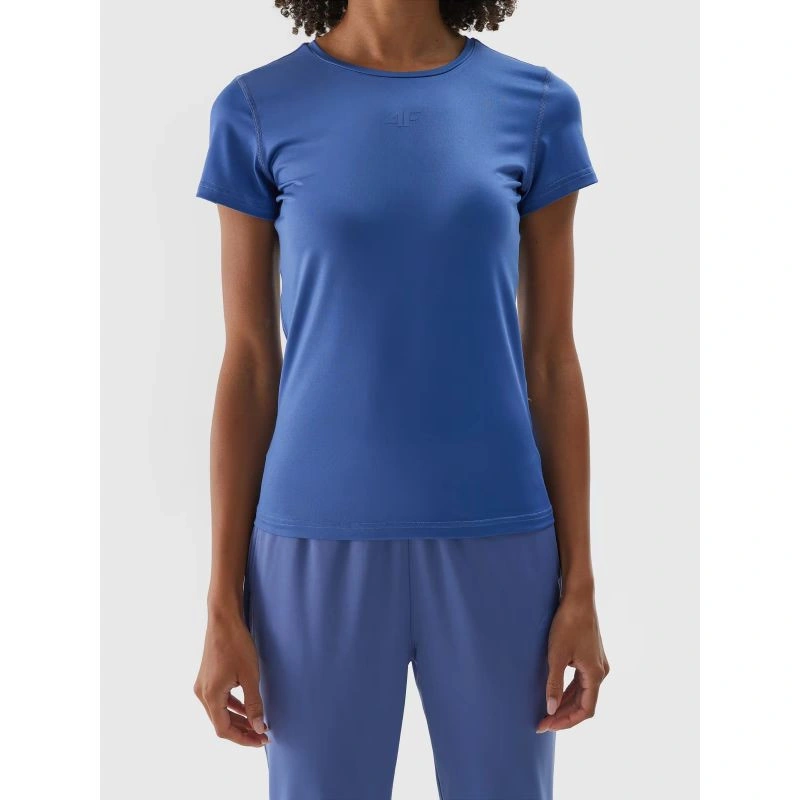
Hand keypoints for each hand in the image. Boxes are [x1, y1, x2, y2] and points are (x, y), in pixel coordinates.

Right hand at [194, 611, 268, 746]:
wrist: (223, 619)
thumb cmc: (237, 645)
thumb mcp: (250, 676)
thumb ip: (254, 704)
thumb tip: (258, 728)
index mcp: (210, 696)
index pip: (224, 729)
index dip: (243, 738)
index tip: (261, 740)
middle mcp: (202, 694)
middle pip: (221, 722)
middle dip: (242, 730)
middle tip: (263, 735)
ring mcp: (202, 685)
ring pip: (220, 712)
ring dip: (237, 719)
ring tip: (257, 724)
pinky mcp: (207, 678)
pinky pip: (219, 699)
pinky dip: (232, 706)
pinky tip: (246, 708)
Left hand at [537, 591, 609, 732]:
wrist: (578, 598)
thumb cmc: (568, 624)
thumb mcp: (557, 656)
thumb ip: (554, 684)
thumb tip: (550, 709)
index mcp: (596, 674)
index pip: (585, 710)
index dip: (566, 721)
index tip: (547, 725)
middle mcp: (600, 672)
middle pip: (584, 703)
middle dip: (563, 715)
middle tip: (543, 723)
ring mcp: (597, 664)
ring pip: (582, 693)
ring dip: (566, 704)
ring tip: (547, 713)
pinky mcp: (591, 656)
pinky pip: (581, 681)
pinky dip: (569, 691)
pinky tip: (556, 694)